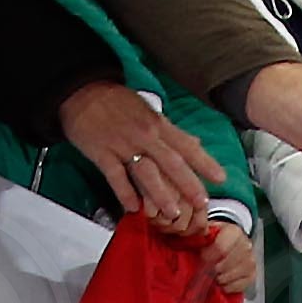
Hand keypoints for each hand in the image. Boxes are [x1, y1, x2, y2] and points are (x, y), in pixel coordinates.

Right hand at [57, 81, 224, 228]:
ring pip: (145, 171)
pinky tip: (133, 208)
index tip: (221, 178)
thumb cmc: (115, 101)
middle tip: (202, 202)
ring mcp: (123, 144)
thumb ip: (171, 131)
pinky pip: (115, 175)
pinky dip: (125, 192)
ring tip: (172, 213)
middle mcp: (144, 135)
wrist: (81, 90)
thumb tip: (194, 142)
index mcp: (157, 124)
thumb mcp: (148, 110)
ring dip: (160, 193)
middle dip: (188, 183)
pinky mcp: (102, 153)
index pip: (186, 146)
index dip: (205, 162)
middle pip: (171, 161)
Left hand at [206, 220, 258, 300]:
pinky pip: (238, 286)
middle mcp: (246, 245)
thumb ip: (200, 236)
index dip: (208, 257)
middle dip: (212, 270)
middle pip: (226, 264)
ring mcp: (251, 261)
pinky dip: (227, 287)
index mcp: (234, 232)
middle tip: (205, 271)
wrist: (230, 242)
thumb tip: (193, 240)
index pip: (220, 248)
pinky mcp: (252, 275)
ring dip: (219, 279)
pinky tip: (222, 282)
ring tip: (213, 276)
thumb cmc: (216, 238)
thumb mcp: (207, 231)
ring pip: (231, 276)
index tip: (201, 260)